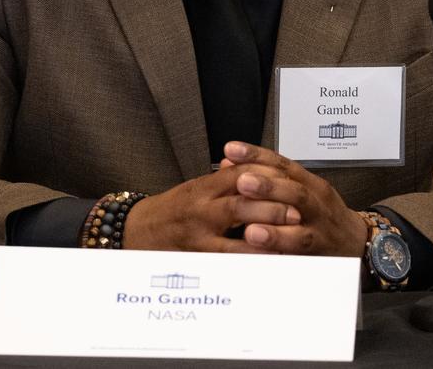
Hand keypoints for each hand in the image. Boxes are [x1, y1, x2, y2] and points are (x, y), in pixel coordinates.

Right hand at [124, 163, 300, 252]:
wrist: (137, 231)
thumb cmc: (172, 210)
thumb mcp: (197, 189)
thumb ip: (226, 181)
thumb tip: (258, 169)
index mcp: (205, 186)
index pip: (239, 174)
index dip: (266, 177)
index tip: (290, 182)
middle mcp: (202, 206)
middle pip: (239, 202)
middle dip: (270, 207)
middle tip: (296, 212)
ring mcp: (198, 232)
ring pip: (233, 233)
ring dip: (263, 235)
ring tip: (287, 238)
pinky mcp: (196, 254)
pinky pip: (225, 259)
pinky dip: (247, 260)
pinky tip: (265, 263)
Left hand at [220, 141, 367, 257]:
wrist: (356, 242)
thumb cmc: (321, 214)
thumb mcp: (297, 188)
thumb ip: (265, 177)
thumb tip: (229, 163)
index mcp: (309, 183)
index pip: (283, 165)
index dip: (257, 156)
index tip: (232, 149)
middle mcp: (317, 205)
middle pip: (296, 192)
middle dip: (268, 188)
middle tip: (243, 182)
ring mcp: (320, 232)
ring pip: (301, 231)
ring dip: (275, 232)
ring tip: (251, 230)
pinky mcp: (320, 257)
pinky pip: (302, 260)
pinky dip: (285, 261)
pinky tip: (267, 259)